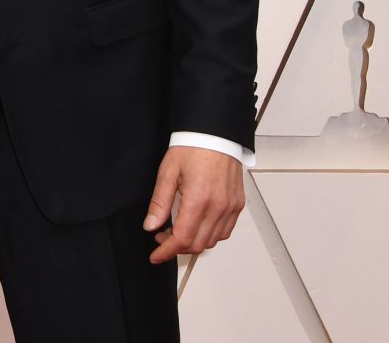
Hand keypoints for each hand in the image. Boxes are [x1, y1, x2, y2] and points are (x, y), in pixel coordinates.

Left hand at [143, 146, 245, 264]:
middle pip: (197, 244)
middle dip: (177, 248)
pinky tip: (197, 226)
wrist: (215, 134)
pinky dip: (210, 235)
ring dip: (193, 243)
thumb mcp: (168, 173)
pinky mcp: (237, 205)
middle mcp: (218, 207)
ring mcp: (230, 207)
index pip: (182, 239)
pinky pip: (225, 231)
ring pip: (212, 241)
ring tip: (177, 231)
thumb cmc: (191, 148)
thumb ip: (159, 202)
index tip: (156, 255)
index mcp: (198, 200)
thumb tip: (151, 225)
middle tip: (161, 238)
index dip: (167, 251)